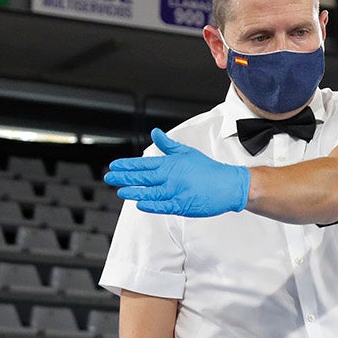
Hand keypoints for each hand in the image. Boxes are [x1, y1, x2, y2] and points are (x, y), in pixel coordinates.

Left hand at [105, 129, 249, 216]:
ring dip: (133, 191)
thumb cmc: (208, 170)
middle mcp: (171, 176)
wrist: (228, 185)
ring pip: (150, 191)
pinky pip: (164, 205)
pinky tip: (139, 204)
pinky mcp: (183, 204)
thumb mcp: (186, 152)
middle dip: (124, 177)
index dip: (127, 165)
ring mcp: (176, 191)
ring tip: (120, 190)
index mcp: (170, 163)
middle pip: (143, 176)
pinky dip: (151, 205)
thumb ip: (168, 145)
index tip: (114, 165)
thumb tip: (155, 132)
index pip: (144, 163)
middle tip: (109, 177)